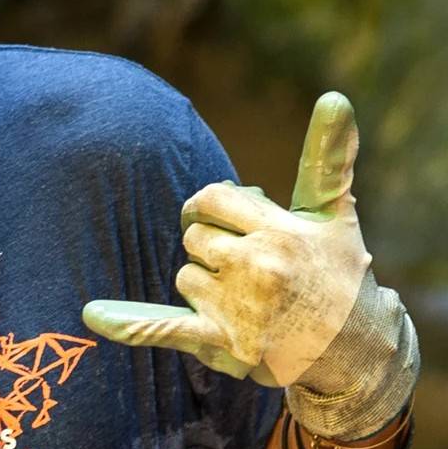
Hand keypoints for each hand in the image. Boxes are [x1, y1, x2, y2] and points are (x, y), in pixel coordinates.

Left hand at [85, 92, 372, 388]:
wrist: (354, 351)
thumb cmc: (340, 273)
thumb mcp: (335, 213)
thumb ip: (327, 156)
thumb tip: (334, 96)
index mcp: (279, 229)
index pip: (211, 199)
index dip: (213, 210)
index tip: (229, 224)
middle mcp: (258, 266)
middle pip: (193, 238)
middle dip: (213, 249)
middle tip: (251, 272)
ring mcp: (239, 308)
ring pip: (184, 278)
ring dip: (205, 288)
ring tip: (248, 303)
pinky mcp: (224, 344)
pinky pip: (165, 326)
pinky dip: (131, 324)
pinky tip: (93, 315)